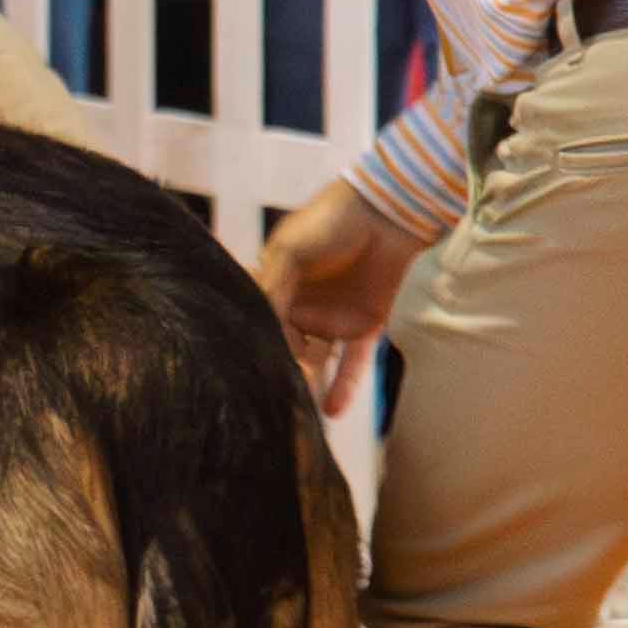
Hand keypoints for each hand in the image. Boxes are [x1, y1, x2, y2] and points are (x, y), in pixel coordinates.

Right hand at [252, 181, 428, 413]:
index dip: (251, 345)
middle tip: (267, 402)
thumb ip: (271, 286)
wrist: (386, 213)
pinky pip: (353, 363)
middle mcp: (301, 309)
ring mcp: (333, 321)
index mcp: (276, 287)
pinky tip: (332, 411)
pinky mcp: (364, 328)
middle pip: (285, 348)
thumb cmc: (329, 223)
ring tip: (296, 414)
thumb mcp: (290, 249)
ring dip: (307, 385)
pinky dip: (345, 387)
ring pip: (316, 362)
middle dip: (278, 372)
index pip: (259, 323)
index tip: (241, 371)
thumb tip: (252, 324)